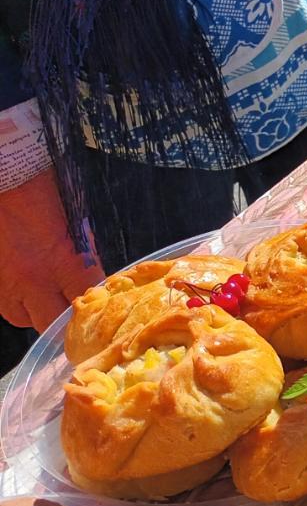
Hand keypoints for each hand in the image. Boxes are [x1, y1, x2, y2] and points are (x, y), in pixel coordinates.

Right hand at [0, 171, 103, 331]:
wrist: (7, 180)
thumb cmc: (46, 196)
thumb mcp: (78, 228)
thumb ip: (85, 262)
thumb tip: (95, 285)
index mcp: (65, 264)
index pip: (86, 304)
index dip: (93, 313)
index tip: (98, 314)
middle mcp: (34, 280)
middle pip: (52, 324)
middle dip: (64, 324)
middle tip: (73, 318)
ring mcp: (6, 284)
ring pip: (25, 319)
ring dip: (38, 314)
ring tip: (46, 299)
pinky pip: (6, 308)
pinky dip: (18, 305)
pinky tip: (25, 291)